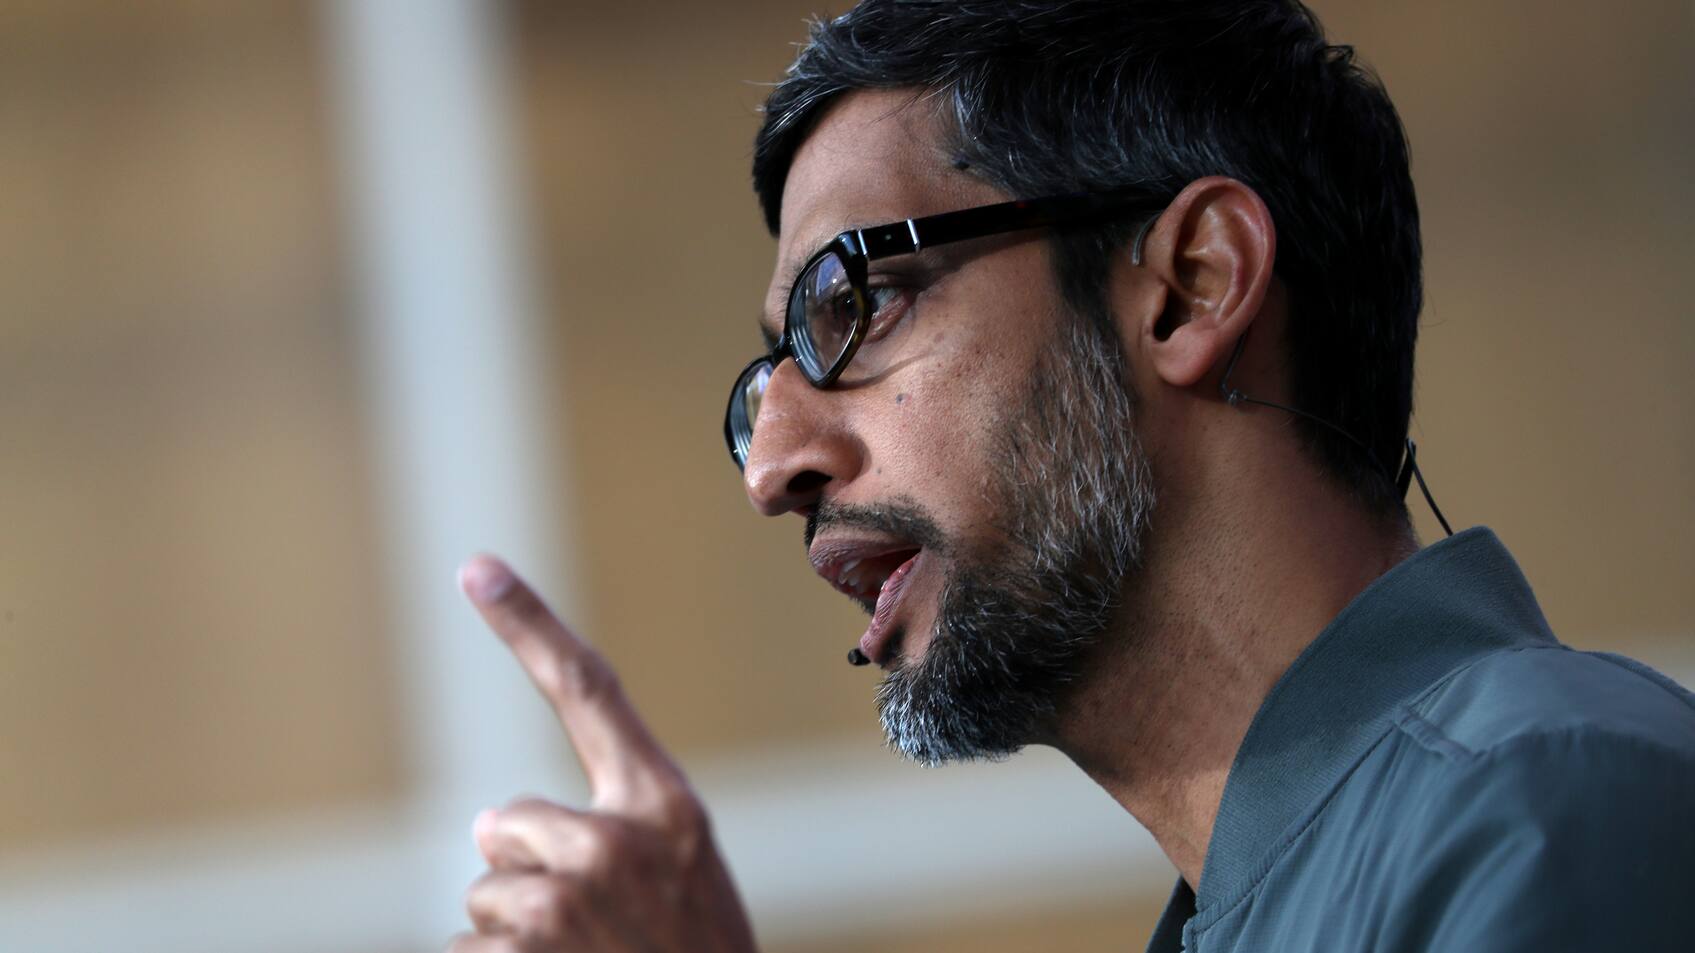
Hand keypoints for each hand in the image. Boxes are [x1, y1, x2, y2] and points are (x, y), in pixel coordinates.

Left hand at [449, 554, 757, 952]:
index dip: (527, 625)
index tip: (475, 566)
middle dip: (522, 873)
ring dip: (510, 936)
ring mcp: (565, 901)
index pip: (587, 692)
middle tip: (588, 929)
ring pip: (481, 896)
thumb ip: (611, 833)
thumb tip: (485, 824)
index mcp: (664, 806)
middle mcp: (612, 839)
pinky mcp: (521, 952)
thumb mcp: (680, 877)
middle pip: (504, 825)